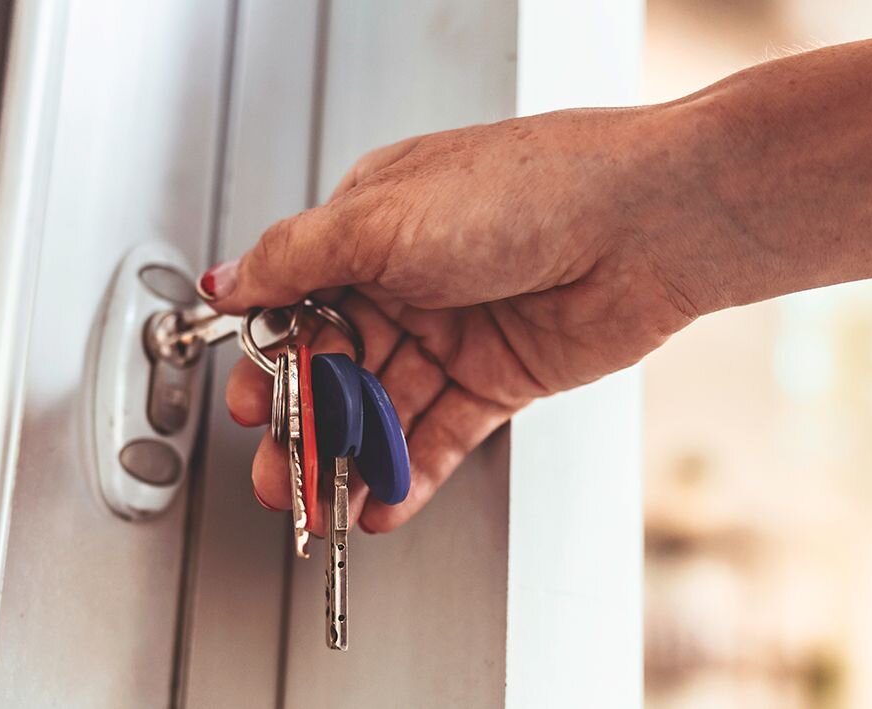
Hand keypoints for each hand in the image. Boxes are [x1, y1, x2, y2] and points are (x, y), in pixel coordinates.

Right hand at [203, 103, 734, 531]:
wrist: (645, 222)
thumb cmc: (527, 189)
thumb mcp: (380, 216)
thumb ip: (293, 258)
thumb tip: (227, 279)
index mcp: (371, 225)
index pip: (297, 303)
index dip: (271, 359)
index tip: (250, 405)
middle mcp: (410, 276)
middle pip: (336, 366)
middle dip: (303, 424)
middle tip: (278, 473)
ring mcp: (456, 330)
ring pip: (383, 408)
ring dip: (348, 458)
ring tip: (321, 504)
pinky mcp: (502, 378)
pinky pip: (441, 435)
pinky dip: (407, 473)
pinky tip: (380, 503)